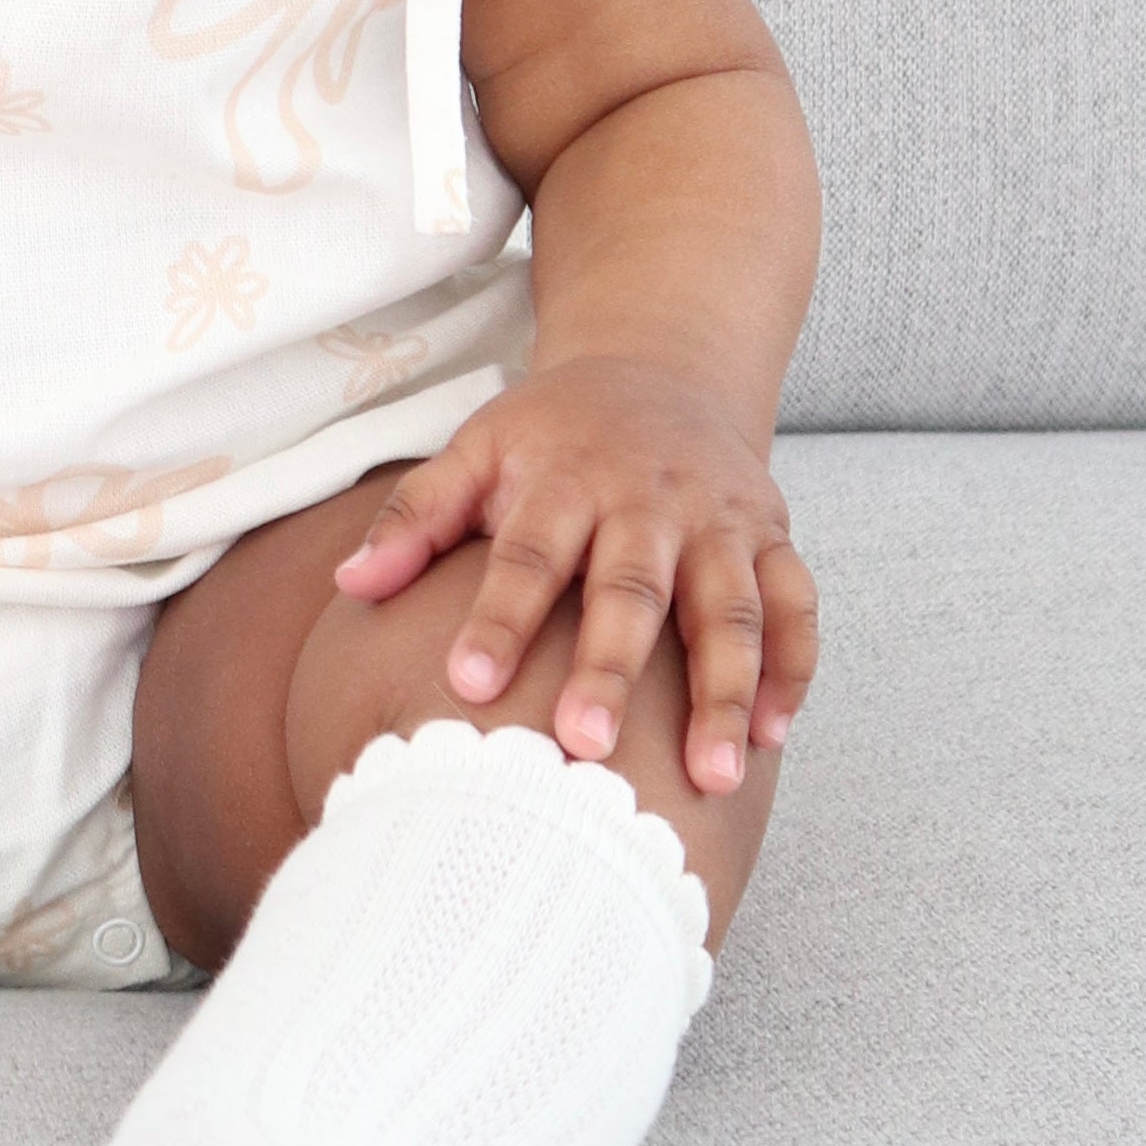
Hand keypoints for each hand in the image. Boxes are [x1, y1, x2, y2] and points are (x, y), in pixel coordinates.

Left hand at [331, 355, 817, 795]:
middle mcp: (651, 499)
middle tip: (585, 748)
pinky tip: (774, 738)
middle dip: (612, 668)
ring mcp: (721, 520)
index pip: (528, 554)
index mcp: (567, 477)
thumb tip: (349, 584)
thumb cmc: (553, 432)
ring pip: (732, 608)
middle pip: (633, 589)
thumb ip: (416, 515)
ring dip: (725, 691)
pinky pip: (797, 606)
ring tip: (711, 777)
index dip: (499, 618)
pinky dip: (793, 670)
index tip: (466, 684)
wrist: (662, 369)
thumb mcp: (478, 448)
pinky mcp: (773, 536)